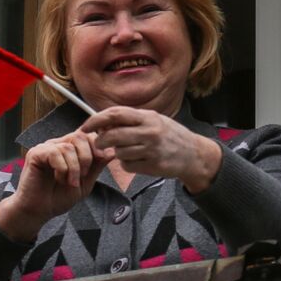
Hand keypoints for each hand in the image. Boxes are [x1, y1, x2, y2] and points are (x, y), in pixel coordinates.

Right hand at [0, 130, 110, 243]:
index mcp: (69, 149)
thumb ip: (97, 166)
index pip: (87, 135)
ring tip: (70, 182)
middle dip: (87, 157)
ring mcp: (45, 148)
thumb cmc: (58, 197)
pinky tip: (59, 179)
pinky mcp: (35, 154)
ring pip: (69, 146)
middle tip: (83, 175)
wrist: (39, 211)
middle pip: (80, 136)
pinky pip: (55, 153)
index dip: (97, 147)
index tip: (100, 161)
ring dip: (74, 168)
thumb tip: (112, 151)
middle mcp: (57, 144)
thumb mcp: (85, 183)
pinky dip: (62, 168)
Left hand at [79, 106, 222, 192]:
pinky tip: (138, 160)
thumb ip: (130, 120)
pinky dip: (128, 164)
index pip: (115, 114)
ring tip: (129, 150)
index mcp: (148, 117)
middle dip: (101, 140)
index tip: (86, 126)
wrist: (194, 154)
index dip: (96, 120)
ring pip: (119, 152)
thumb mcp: (154, 120)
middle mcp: (150, 132)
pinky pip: (128, 165)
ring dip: (118, 153)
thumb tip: (102, 122)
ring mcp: (152, 150)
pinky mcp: (152, 165)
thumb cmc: (170, 135)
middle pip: (113, 135)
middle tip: (100, 143)